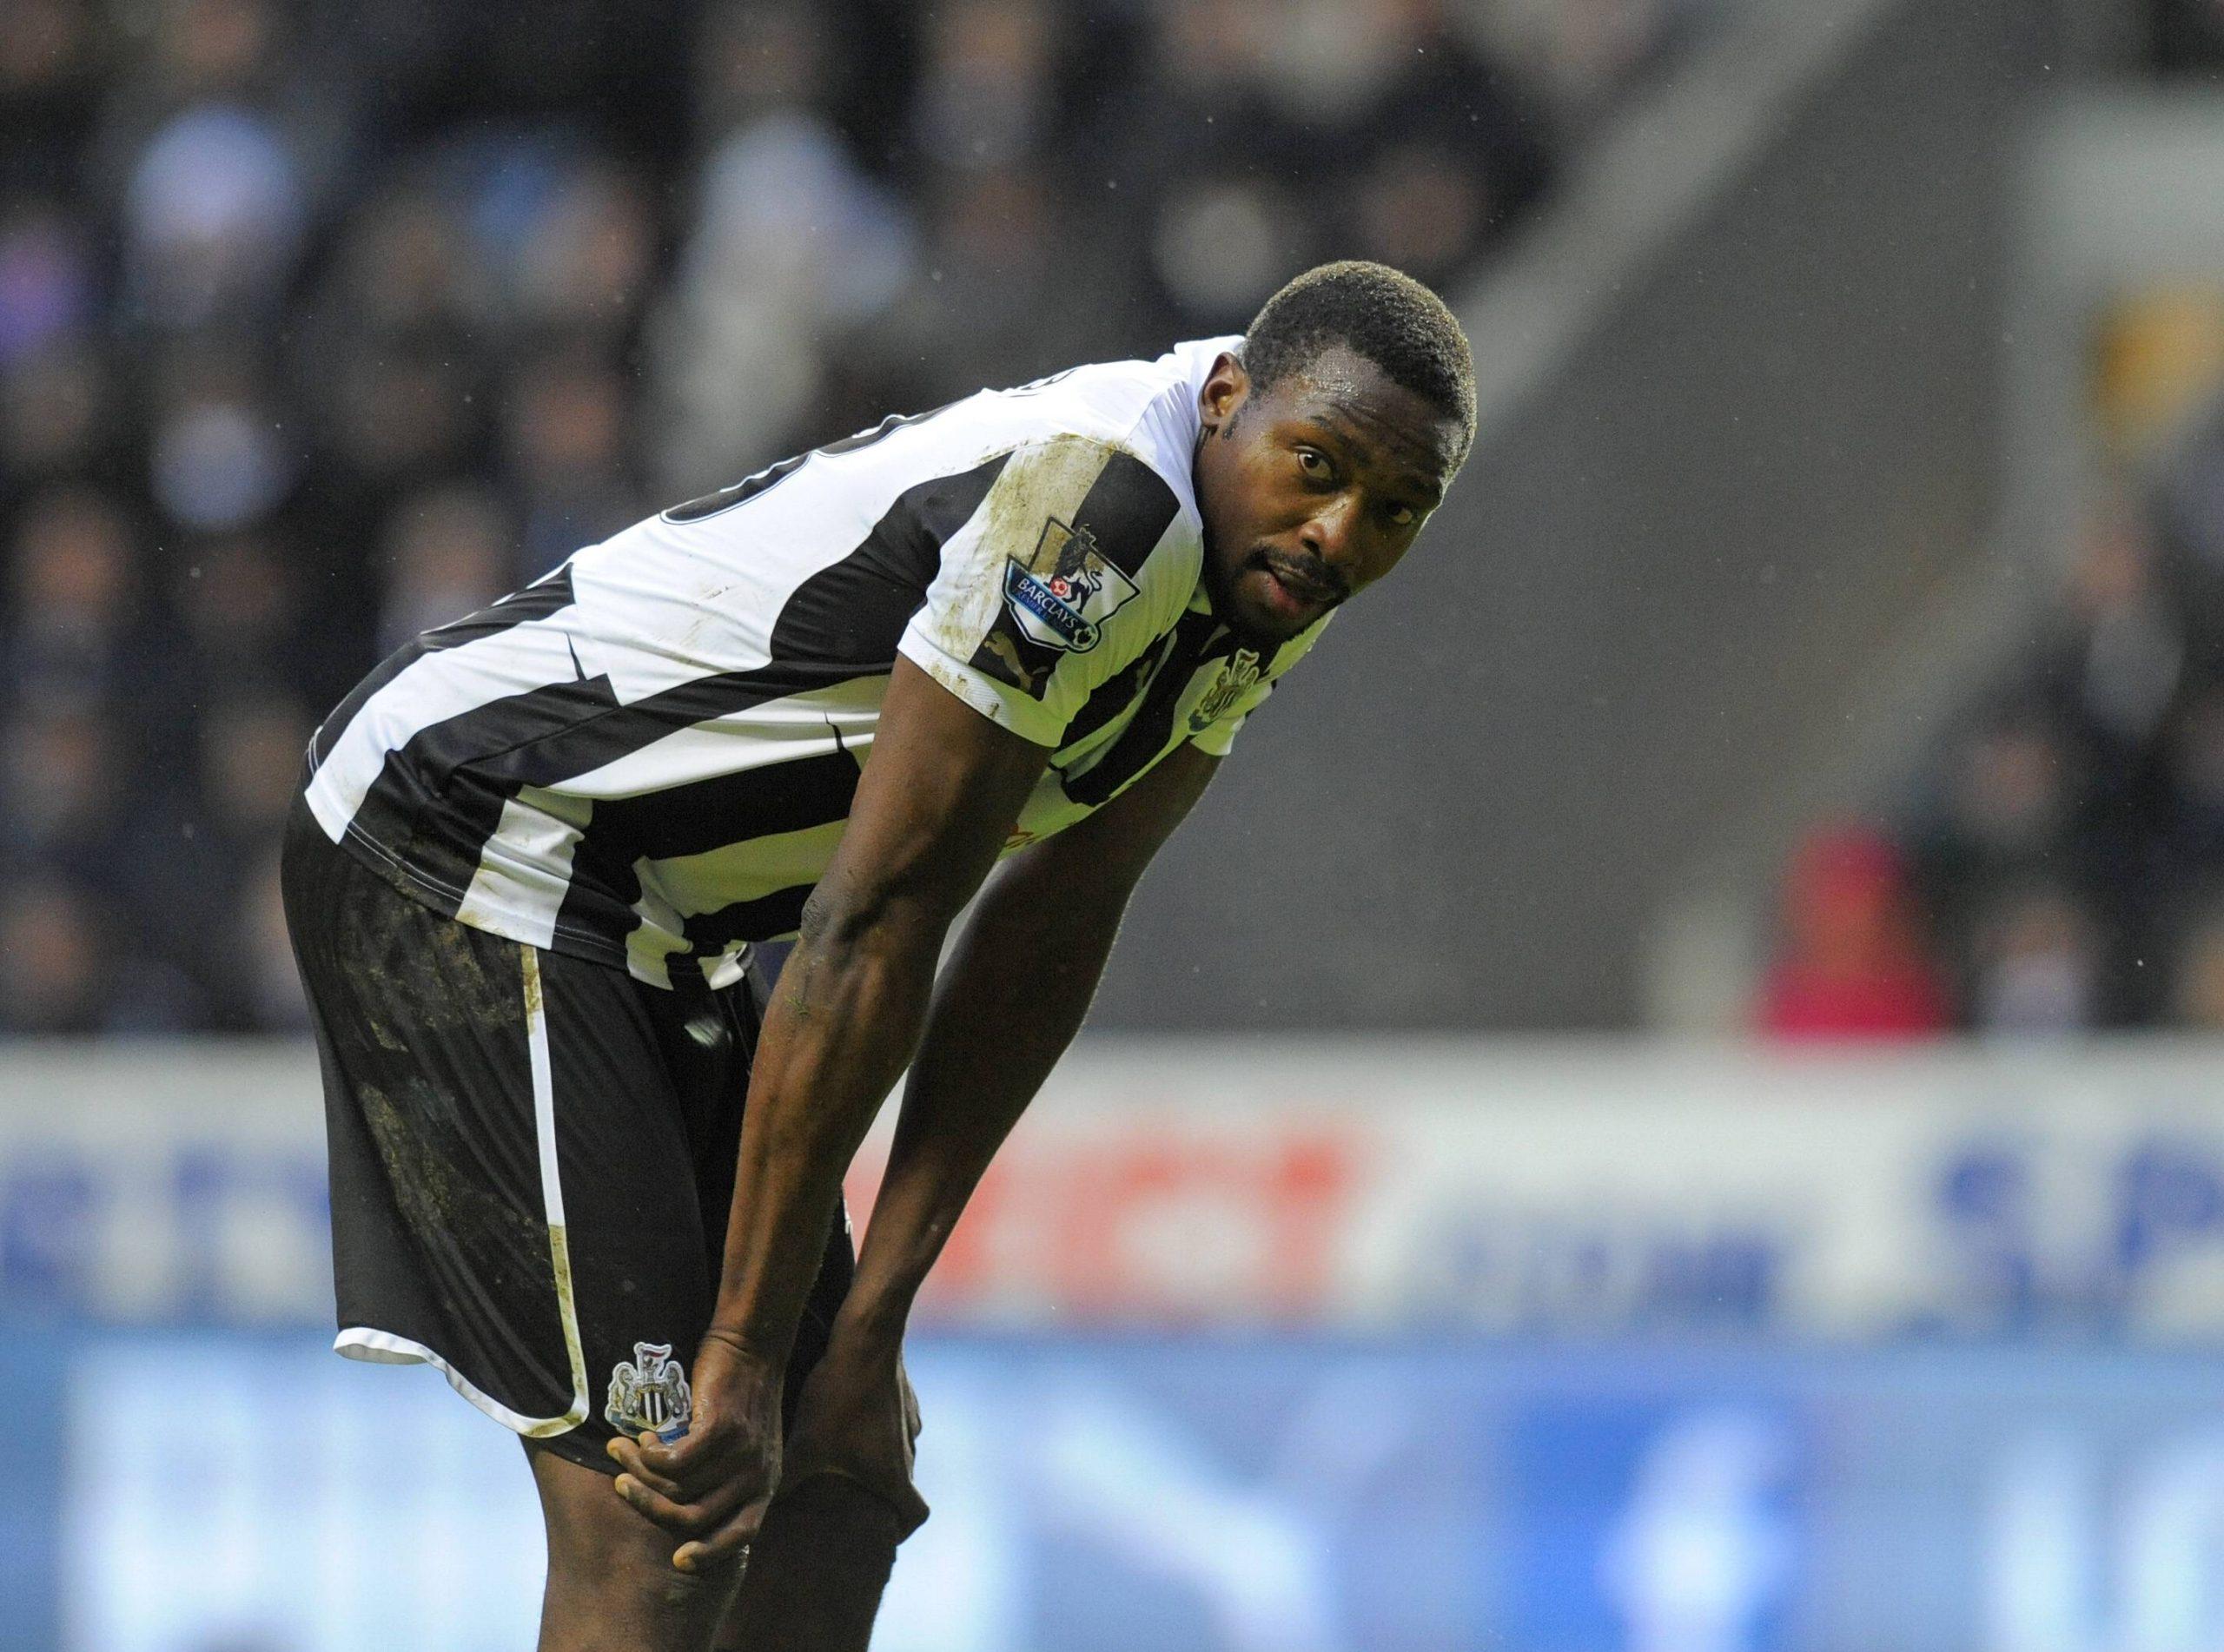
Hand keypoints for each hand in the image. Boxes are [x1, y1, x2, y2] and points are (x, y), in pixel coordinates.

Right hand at [606, 1330, 783, 1572]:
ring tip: (621, 1452)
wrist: (752, 1344)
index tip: (678, 1561)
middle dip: (649, 1506)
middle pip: (693, 1516)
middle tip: (621, 1487)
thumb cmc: (742, 1396)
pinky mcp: (721, 1428)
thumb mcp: (748, 1446)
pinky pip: (674, 1461)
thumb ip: (727, 1478)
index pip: (741, 1534)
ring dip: (640, 1473)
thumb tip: (684, 1513)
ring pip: (677, 1487)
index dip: (709, 1554)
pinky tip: (643, 1439)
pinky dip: (650, 1455)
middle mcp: (757, 1474)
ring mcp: (741, 1452)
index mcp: (767, 1484)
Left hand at [781, 1335, 929, 1539]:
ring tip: (845, 1457)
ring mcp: (910, 1420)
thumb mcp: (805, 1445)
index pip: (916, 1515)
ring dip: (879, 1458)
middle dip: (881, 1495)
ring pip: (898, 1451)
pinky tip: (849, 1417)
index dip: (902, 1530)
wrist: (867, 1339)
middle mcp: (909, 1449)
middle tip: (850, 1499)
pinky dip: (878, 1428)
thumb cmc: (839, 1397)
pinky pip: (895, 1421)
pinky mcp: (906, 1394)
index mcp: (894, 1472)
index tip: (884, 1535)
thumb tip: (758, 1511)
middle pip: (903, 1484)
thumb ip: (786, 1481)